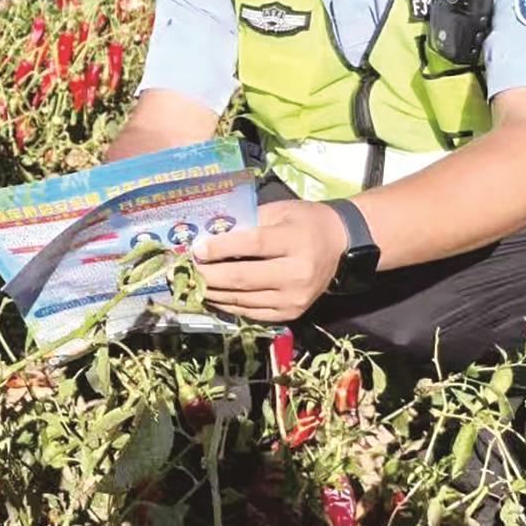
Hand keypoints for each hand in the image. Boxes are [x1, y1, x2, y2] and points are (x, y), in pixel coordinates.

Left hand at [190, 199, 349, 322]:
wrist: (339, 245)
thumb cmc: (303, 223)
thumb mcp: (278, 212)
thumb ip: (246, 223)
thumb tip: (208, 235)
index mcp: (296, 242)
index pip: (252, 245)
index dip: (220, 248)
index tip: (196, 248)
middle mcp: (297, 274)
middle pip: (243, 278)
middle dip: (209, 275)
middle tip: (186, 269)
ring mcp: (294, 298)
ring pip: (243, 299)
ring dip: (213, 292)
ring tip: (193, 282)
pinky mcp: (291, 313)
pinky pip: (251, 312)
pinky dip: (228, 305)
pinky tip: (213, 295)